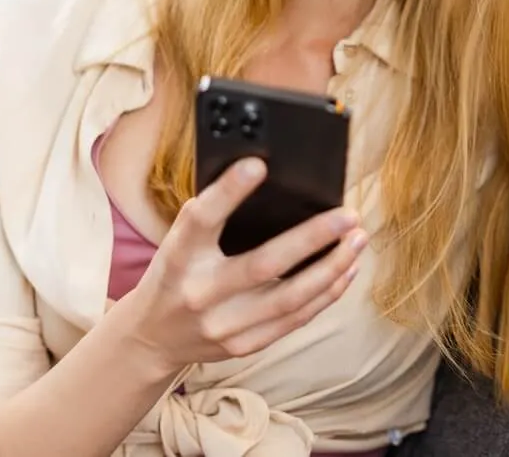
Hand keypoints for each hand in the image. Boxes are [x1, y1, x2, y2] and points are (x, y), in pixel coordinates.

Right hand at [118, 158, 366, 373]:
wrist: (151, 338)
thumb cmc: (175, 273)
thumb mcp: (178, 241)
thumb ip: (213, 216)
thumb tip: (269, 179)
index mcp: (177, 256)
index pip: (201, 219)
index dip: (228, 191)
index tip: (259, 164)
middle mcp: (198, 293)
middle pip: (262, 265)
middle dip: (311, 238)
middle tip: (347, 214)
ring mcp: (222, 325)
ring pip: (290, 298)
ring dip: (332, 267)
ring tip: (357, 239)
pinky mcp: (243, 346)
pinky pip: (295, 319)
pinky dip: (327, 293)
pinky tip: (346, 269)